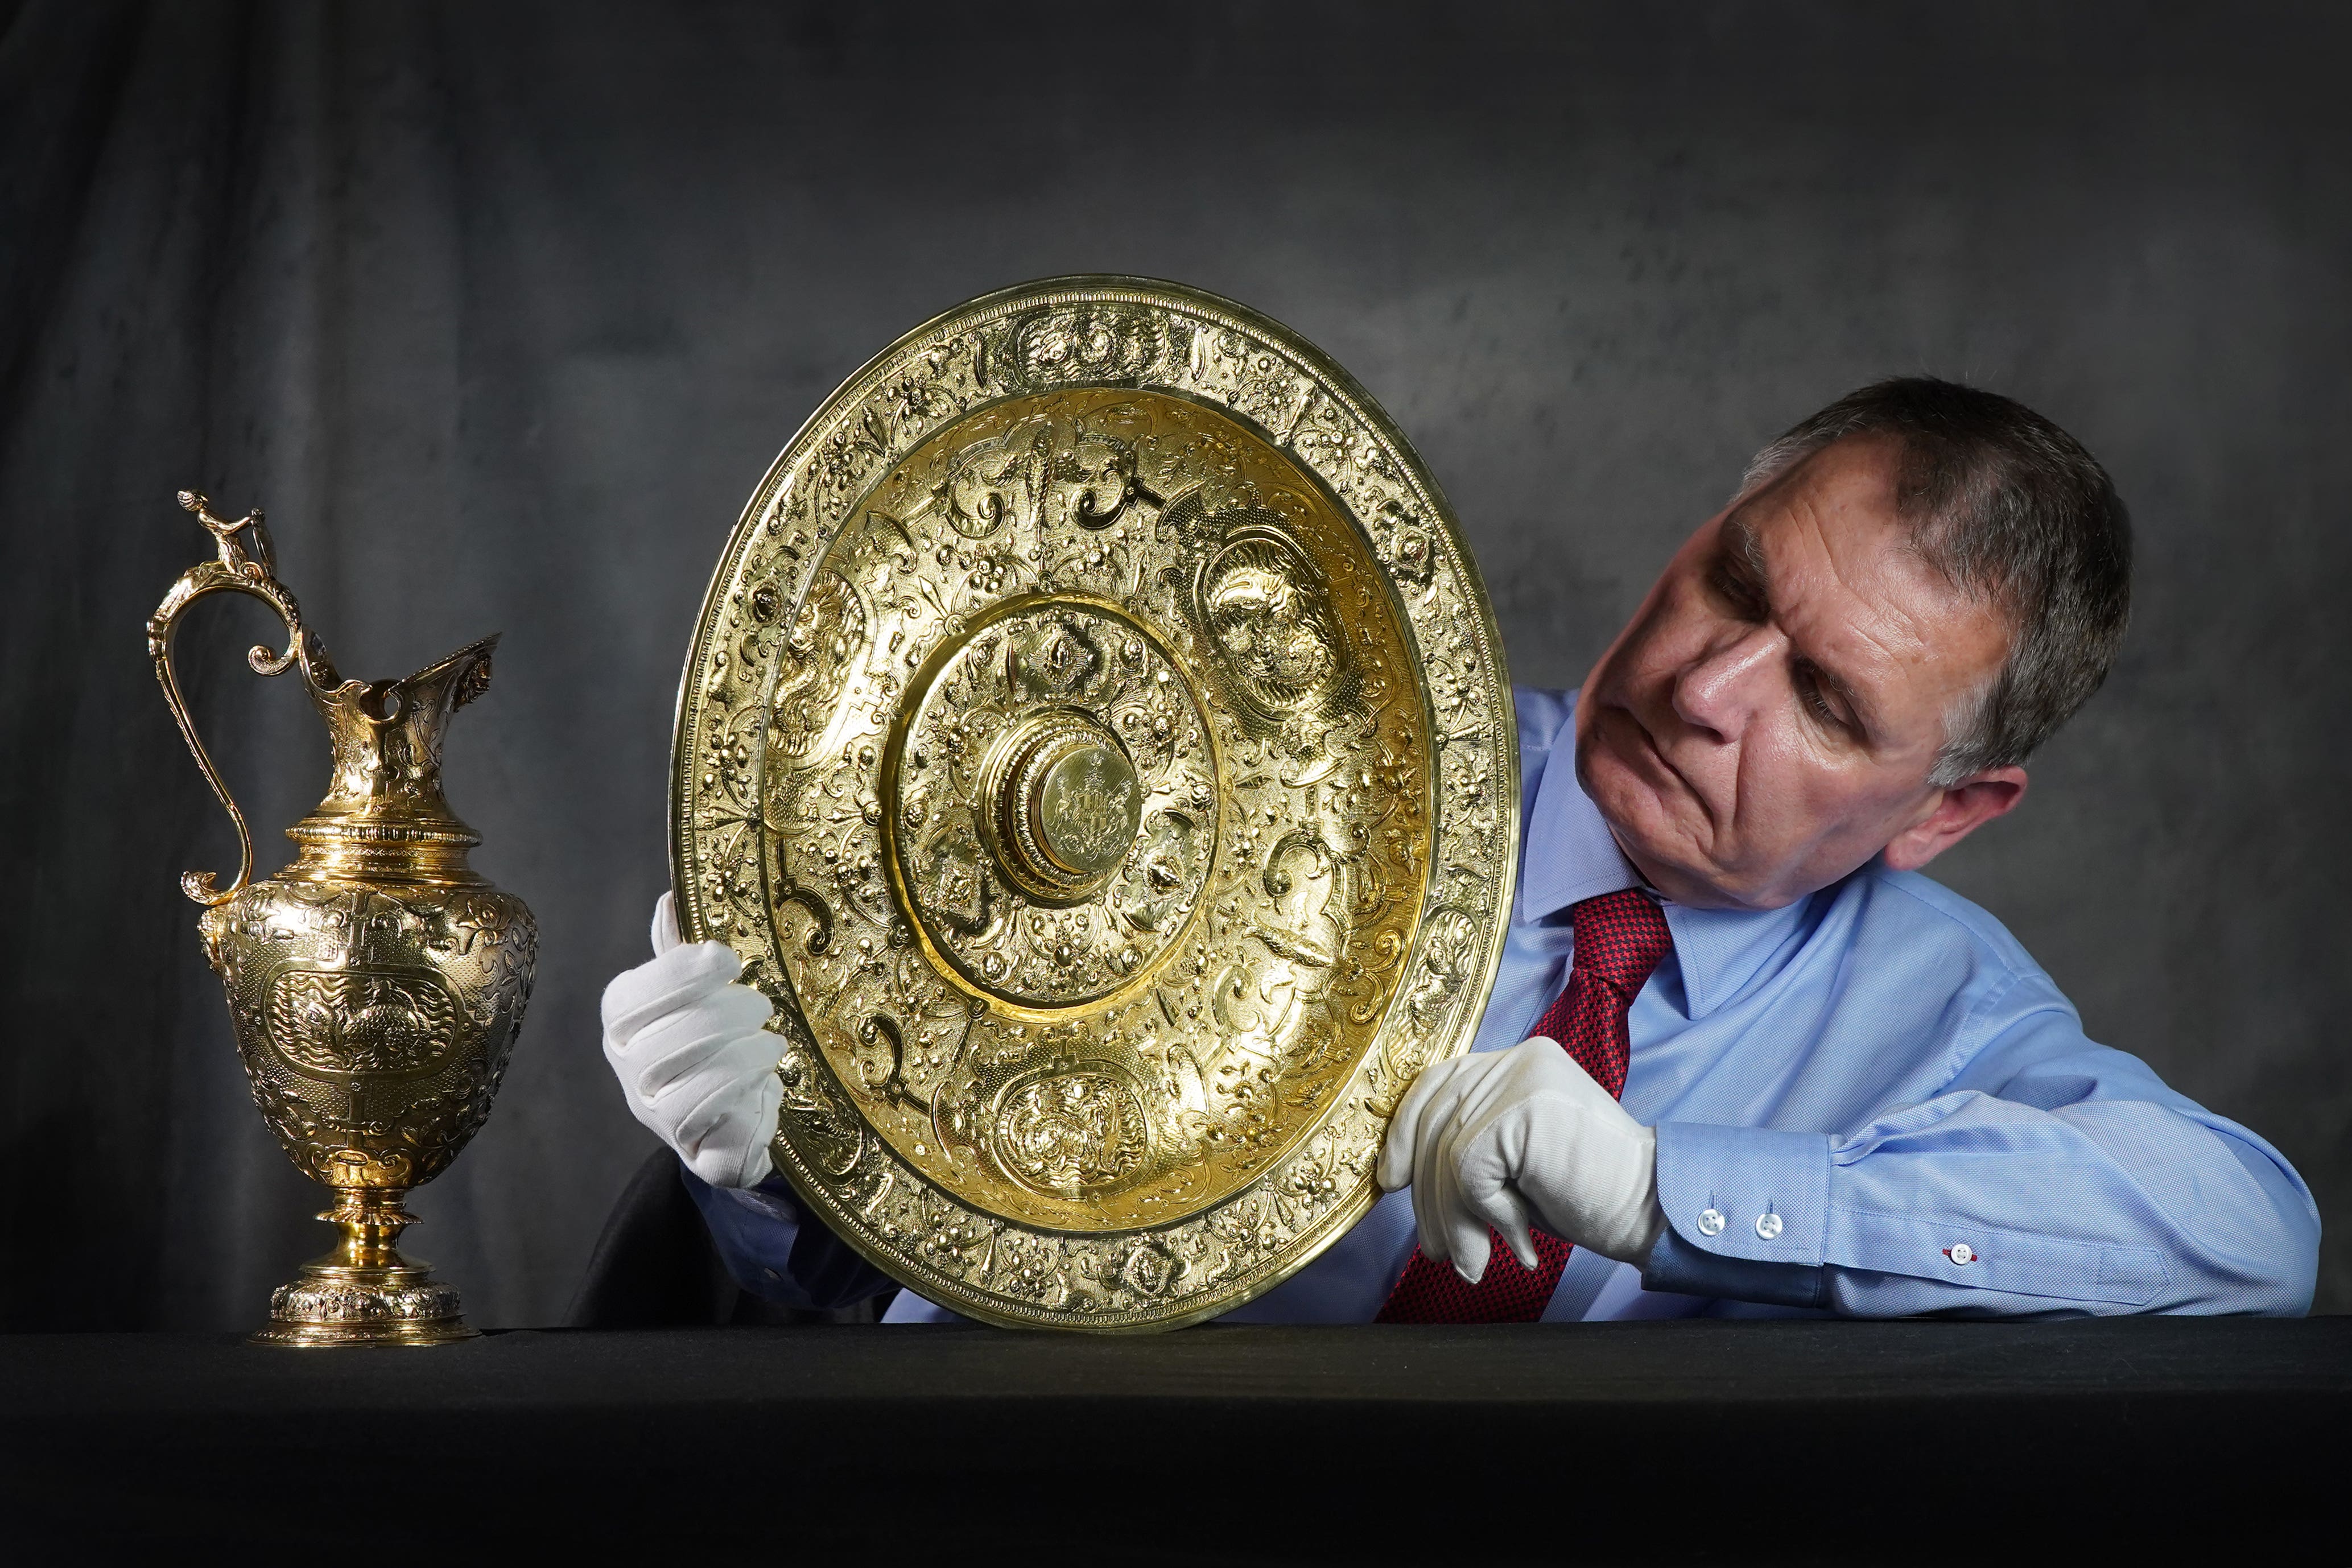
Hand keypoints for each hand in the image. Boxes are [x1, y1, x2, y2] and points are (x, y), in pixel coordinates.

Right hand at [600, 893, 781, 1188]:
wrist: (727, 1124)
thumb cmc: (711, 1045)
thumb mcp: (697, 995)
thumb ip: (680, 952)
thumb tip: (669, 898)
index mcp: (622, 1019)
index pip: (638, 993)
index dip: (685, 972)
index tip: (728, 962)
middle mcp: (626, 1065)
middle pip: (677, 1033)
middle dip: (732, 1013)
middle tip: (761, 1008)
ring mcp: (651, 1110)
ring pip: (697, 1076)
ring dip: (746, 1053)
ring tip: (770, 1044)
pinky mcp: (688, 1146)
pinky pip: (715, 1116)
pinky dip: (747, 1091)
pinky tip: (766, 1081)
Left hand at [1377, 1036, 1666, 1282]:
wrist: (1651, 1210)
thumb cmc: (1587, 1193)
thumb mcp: (1515, 1161)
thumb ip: (1468, 1146)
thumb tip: (1396, 1173)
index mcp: (1516, 1062)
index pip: (1437, 1084)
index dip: (1405, 1132)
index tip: (1392, 1180)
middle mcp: (1518, 1058)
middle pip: (1435, 1122)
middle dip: (1427, 1196)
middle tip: (1437, 1250)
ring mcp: (1523, 1078)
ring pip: (1447, 1154)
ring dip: (1455, 1221)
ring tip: (1473, 1263)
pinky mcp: (1525, 1109)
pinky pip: (1469, 1170)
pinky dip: (1486, 1213)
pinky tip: (1518, 1239)